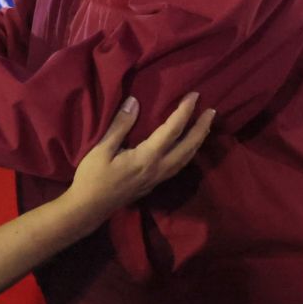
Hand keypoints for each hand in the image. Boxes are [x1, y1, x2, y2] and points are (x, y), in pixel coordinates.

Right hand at [66, 93, 215, 226]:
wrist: (90, 208)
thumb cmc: (93, 177)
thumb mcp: (102, 149)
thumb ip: (120, 125)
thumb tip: (134, 101)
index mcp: (147, 158)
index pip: (172, 130)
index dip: (185, 111)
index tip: (194, 95)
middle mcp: (159, 168)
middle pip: (188, 146)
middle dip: (202, 127)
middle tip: (212, 110)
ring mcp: (159, 178)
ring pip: (187, 158)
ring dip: (198, 141)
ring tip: (206, 126)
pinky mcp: (155, 183)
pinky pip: (180, 165)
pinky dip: (189, 153)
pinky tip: (189, 147)